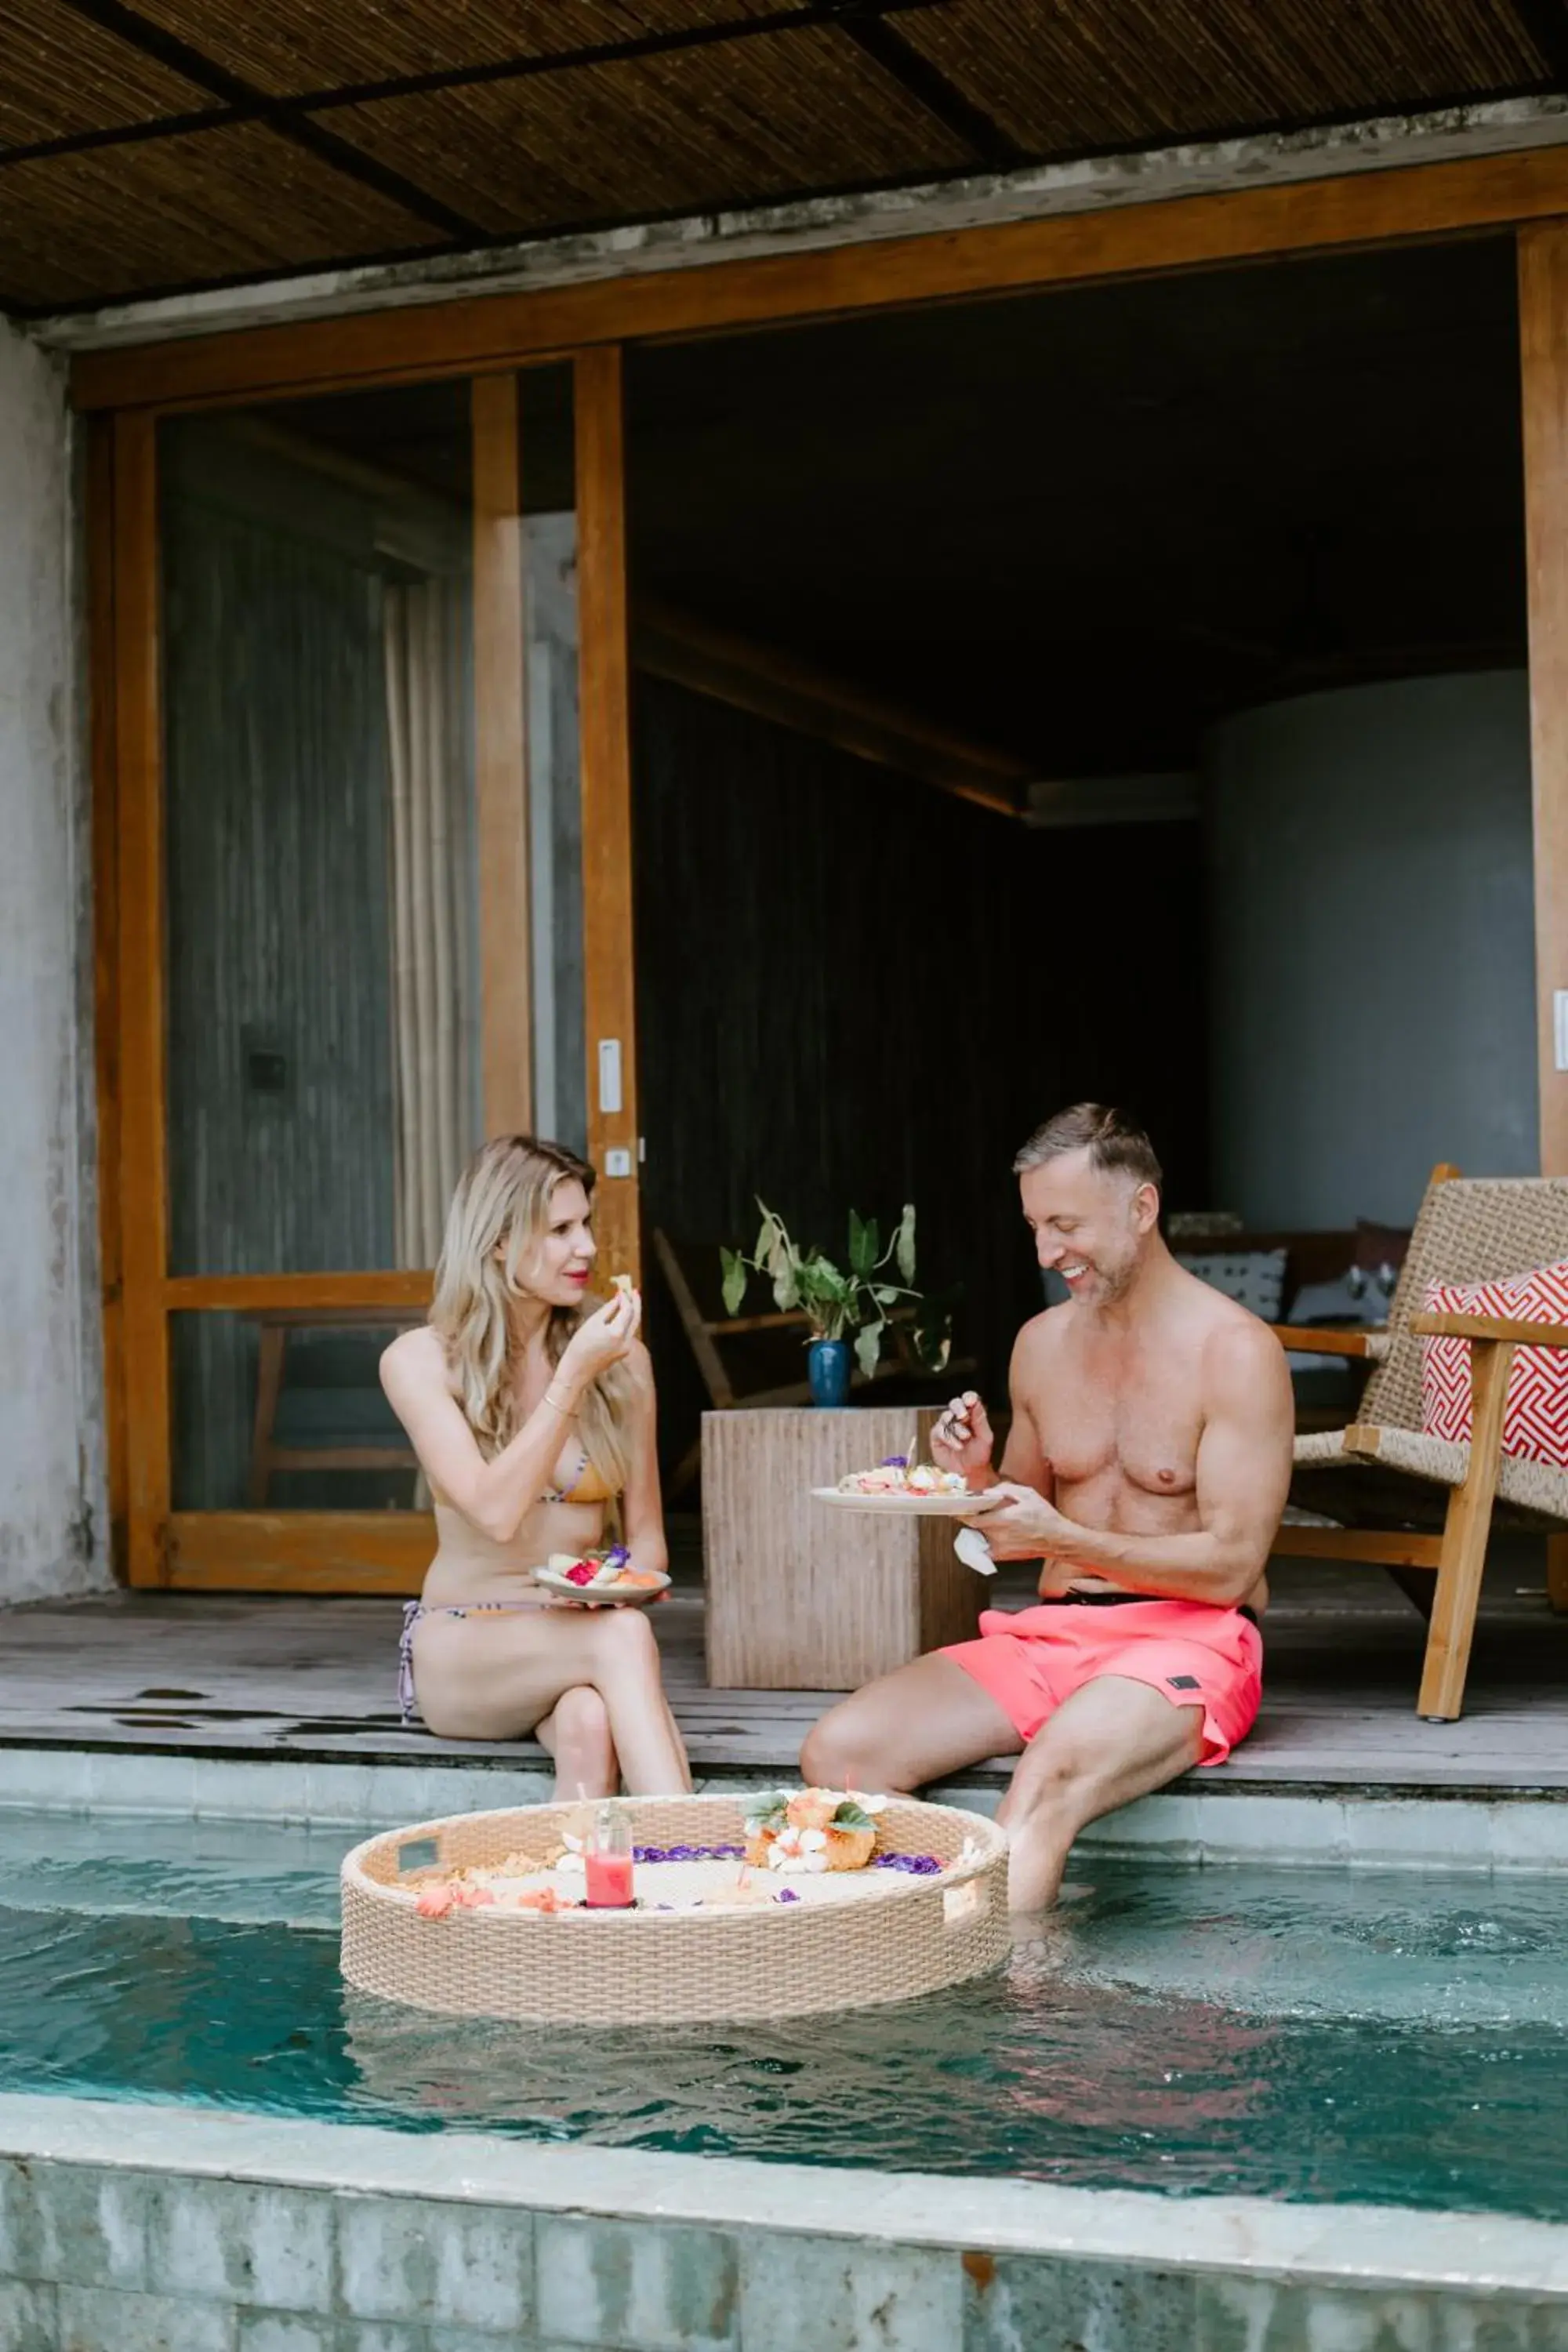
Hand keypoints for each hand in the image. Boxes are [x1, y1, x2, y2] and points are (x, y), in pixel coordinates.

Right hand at [558, 1286, 641, 1386]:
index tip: (622, 1289)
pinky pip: (628, 1334)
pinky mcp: (623, 1353)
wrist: (577, 1370)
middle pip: (636, 1318)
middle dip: (636, 1303)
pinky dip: (627, 1323)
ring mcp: (626, 1349)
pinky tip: (622, 1316)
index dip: (626, 1298)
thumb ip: (608, 1309)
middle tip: (634, 1291)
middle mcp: (626, 1341)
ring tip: (629, 1300)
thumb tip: (619, 1298)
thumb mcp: (592, 1323)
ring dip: (632, 1313)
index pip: (628, 1310)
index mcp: (617, 1333)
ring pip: (633, 1326)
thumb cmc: (580, 1346)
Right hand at [931, 1391, 993, 1480]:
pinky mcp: (936, 1437)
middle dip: (959, 1408)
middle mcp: (957, 1419)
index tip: (971, 1401)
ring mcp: (946, 1427)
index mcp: (971, 1416)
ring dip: (957, 1427)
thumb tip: (976, 1402)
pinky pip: (939, 1430)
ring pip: (946, 1417)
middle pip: (954, 1404)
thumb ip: (980, 1420)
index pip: (968, 1400)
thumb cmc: (980, 1455)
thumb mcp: (985, 1437)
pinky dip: (949, 1437)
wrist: (971, 1473)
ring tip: (965, 1438)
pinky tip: (957, 1446)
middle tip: (964, 1416)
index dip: (968, 1397)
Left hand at [965, 1481, 1081, 1560]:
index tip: (958, 1506)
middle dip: (971, 1518)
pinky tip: (995, 1532)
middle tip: (974, 1509)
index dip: (962, 1512)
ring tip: (989, 1520)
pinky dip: (986, 1540)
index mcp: (1003, 1520)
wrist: (1058, 1540)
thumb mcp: (1027, 1494)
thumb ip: (1004, 1489)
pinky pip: (986, 1547)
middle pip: (973, 1527)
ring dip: (979, 1529)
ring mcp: (1000, 1549)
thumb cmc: (1044, 1516)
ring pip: (979, 1537)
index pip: (971, 1518)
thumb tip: (987, 1491)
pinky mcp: (1003, 1557)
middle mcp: (999, 1536)